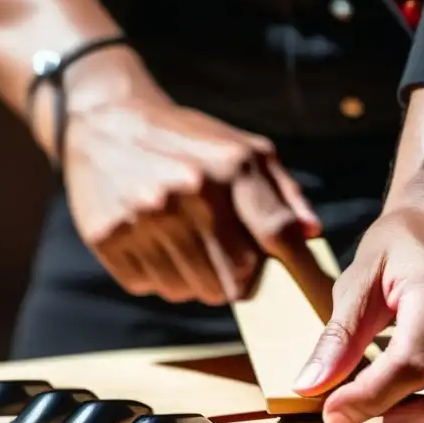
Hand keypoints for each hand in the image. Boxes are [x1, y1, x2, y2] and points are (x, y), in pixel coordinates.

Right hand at [62, 84, 320, 304]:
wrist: (104, 119)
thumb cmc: (186, 139)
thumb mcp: (243, 148)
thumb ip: (283, 192)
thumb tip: (310, 235)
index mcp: (229, 168)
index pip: (275, 237)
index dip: (301, 274)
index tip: (319, 303)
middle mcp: (188, 195)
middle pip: (233, 282)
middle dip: (235, 279)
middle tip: (220, 254)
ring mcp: (144, 218)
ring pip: (189, 291)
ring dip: (192, 279)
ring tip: (180, 241)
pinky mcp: (108, 236)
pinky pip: (147, 285)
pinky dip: (154, 274)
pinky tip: (149, 239)